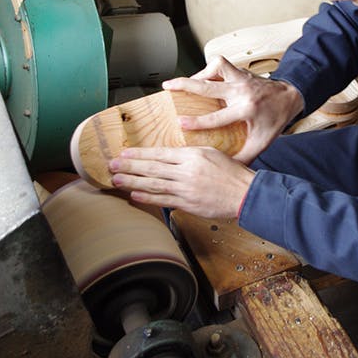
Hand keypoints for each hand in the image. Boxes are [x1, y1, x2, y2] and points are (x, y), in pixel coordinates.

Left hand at [109, 147, 255, 217]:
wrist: (245, 194)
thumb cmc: (232, 174)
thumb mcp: (211, 153)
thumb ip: (189, 155)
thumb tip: (169, 157)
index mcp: (192, 156)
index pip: (160, 153)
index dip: (140, 154)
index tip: (125, 153)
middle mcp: (187, 171)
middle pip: (152, 168)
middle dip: (130, 167)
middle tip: (112, 165)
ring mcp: (186, 189)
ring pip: (154, 184)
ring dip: (133, 182)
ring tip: (117, 180)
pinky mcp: (188, 204)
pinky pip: (164, 200)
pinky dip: (148, 198)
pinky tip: (135, 196)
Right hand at [161, 57, 303, 162]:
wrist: (290, 97)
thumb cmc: (275, 120)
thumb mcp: (262, 142)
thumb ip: (244, 157)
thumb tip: (228, 172)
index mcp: (247, 110)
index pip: (217, 117)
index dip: (197, 121)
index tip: (180, 122)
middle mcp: (242, 91)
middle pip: (209, 86)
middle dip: (185, 85)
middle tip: (167, 86)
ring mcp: (241, 78)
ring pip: (216, 66)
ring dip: (199, 72)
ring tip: (185, 82)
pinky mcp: (240, 71)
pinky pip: (221, 64)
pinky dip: (209, 69)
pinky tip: (203, 78)